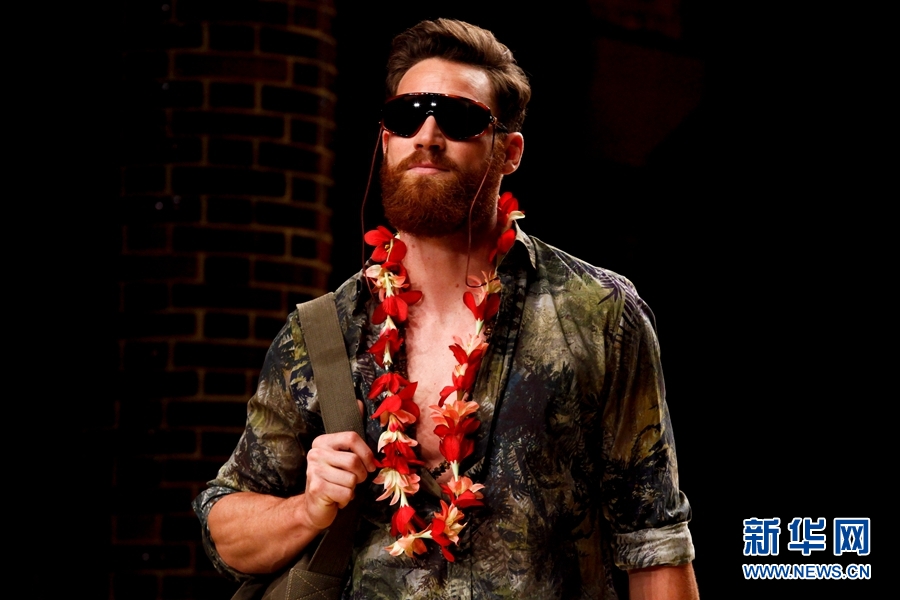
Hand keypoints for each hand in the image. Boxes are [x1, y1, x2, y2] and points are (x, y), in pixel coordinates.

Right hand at [303, 404, 375, 529]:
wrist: (314, 508)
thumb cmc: (334, 481)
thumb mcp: (343, 456)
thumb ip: (351, 435)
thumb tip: (359, 402)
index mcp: (322, 442)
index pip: (351, 437)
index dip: (366, 453)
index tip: (371, 465)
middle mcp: (315, 453)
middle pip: (354, 460)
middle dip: (361, 475)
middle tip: (354, 481)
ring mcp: (314, 470)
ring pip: (352, 479)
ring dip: (352, 489)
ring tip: (342, 489)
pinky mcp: (316, 487)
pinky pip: (346, 492)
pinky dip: (346, 499)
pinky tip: (336, 498)